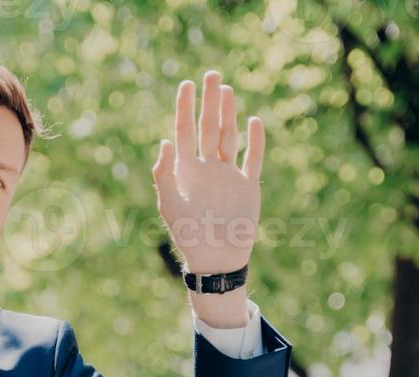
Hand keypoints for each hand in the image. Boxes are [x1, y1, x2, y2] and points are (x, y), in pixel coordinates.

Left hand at [152, 69, 264, 275]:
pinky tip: (254, 121)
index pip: (184, 131)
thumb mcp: (169, 204)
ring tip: (228, 90)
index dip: (185, 107)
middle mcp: (206, 168)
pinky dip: (255, 141)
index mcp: (185, 170)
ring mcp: (228, 176)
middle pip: (208, 127)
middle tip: (212, 74)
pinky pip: (252, 159)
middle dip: (209, 102)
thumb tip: (164, 142)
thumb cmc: (188, 235)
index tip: (187, 84)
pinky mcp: (248, 186)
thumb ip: (164, 173)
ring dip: (229, 114)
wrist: (215, 260)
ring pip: (228, 137)